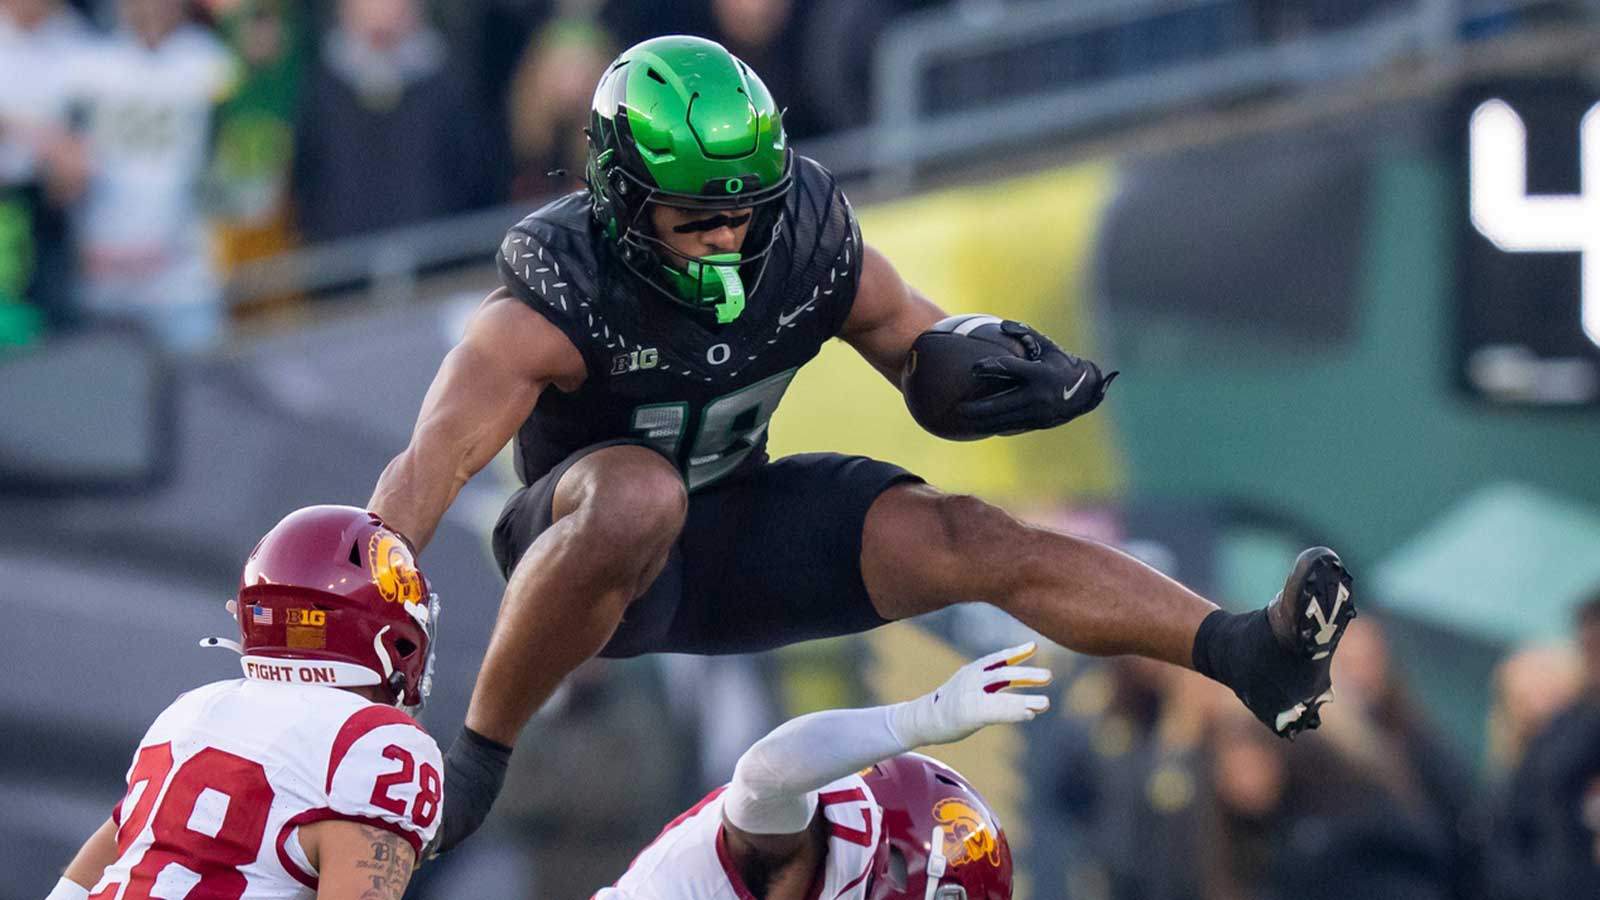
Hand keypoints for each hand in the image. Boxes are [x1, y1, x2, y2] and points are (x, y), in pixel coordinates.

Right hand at [889, 642, 1051, 746]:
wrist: (921, 720)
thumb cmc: (948, 706)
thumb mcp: (966, 687)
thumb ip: (989, 686)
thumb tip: (1019, 697)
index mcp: (971, 671)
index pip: (996, 659)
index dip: (1015, 652)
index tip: (1034, 646)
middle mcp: (971, 680)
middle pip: (1002, 674)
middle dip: (1027, 674)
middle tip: (1048, 676)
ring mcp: (969, 696)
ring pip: (1001, 694)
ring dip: (1025, 699)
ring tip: (1046, 703)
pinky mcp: (969, 713)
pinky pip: (995, 711)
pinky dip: (1013, 712)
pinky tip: (1028, 715)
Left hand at [958, 321, 1116, 433]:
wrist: (1085, 392)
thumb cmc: (1062, 364)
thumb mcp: (1048, 346)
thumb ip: (1026, 334)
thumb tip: (1002, 324)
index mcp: (1039, 374)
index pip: (1009, 368)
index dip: (989, 367)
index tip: (973, 368)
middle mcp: (1037, 395)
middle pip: (1000, 404)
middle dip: (977, 408)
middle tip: (957, 407)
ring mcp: (1036, 413)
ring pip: (1002, 420)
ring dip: (981, 422)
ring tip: (961, 420)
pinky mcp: (1036, 423)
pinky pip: (1009, 427)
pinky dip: (992, 427)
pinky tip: (978, 426)